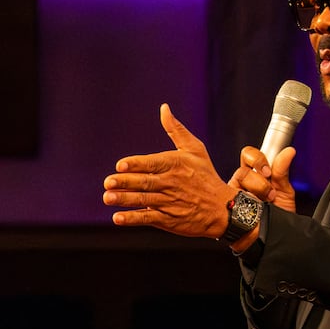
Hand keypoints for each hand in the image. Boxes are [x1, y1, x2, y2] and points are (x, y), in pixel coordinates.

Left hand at [103, 104, 231, 238]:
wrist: (222, 208)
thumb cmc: (205, 175)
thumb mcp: (195, 149)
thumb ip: (176, 130)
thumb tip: (164, 108)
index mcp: (176, 164)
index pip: (152, 164)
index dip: (135, 165)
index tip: (120, 166)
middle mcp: (172, 183)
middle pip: (145, 182)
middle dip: (125, 182)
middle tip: (108, 182)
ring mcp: (170, 203)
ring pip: (144, 201)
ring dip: (125, 199)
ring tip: (107, 197)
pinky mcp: (168, 220)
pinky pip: (148, 219)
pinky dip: (133, 219)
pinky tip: (118, 218)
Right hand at [230, 144, 297, 213]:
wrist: (270, 239)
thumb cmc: (276, 219)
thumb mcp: (284, 193)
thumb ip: (282, 172)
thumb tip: (289, 151)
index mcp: (254, 176)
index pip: (248, 156)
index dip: (257, 159)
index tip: (268, 171)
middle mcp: (241, 184)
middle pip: (243, 164)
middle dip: (258, 173)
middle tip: (268, 184)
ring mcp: (232, 194)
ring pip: (239, 177)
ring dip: (257, 189)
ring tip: (265, 203)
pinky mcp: (225, 204)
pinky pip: (231, 192)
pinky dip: (246, 199)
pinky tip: (253, 208)